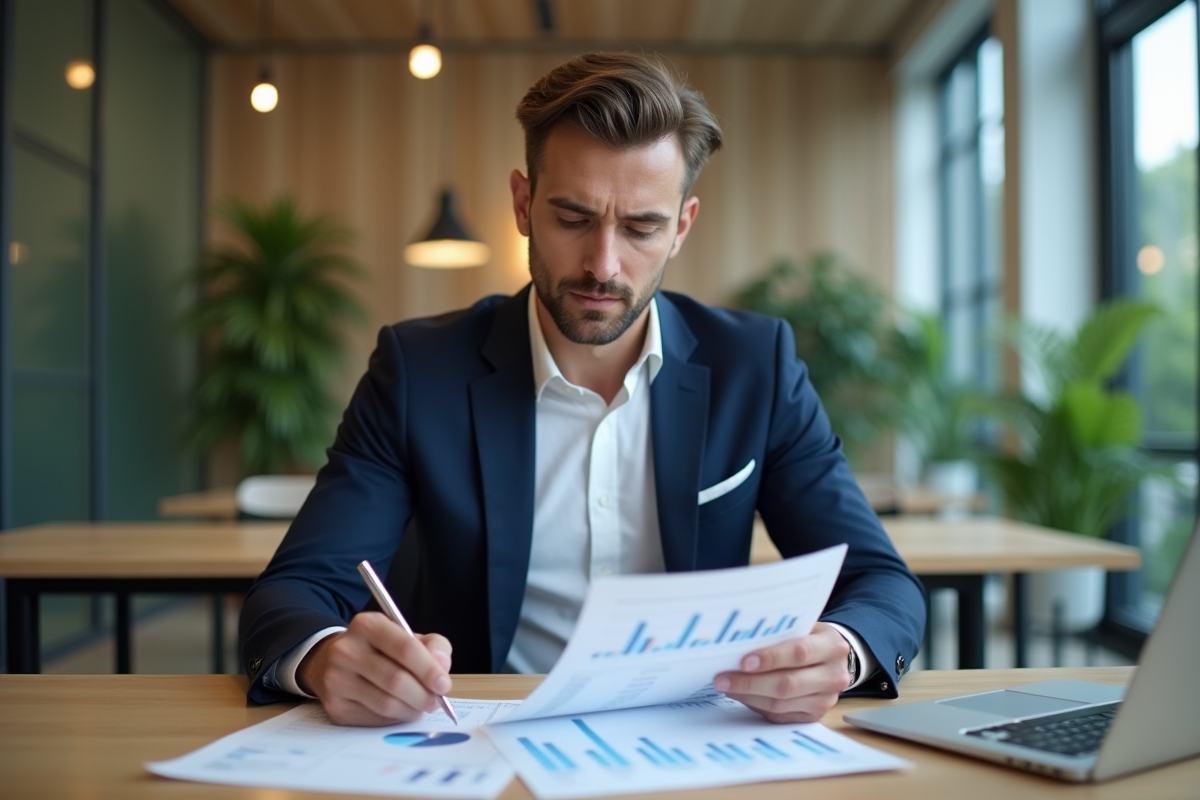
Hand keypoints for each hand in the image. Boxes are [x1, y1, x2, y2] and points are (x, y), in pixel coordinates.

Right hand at [296, 611, 452, 725]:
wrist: (336, 661)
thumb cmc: (382, 649)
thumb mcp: (408, 636)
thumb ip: (433, 646)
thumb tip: (442, 666)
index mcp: (367, 625)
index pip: (404, 648)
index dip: (429, 669)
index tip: (444, 684)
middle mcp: (346, 650)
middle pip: (395, 680)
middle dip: (423, 695)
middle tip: (436, 701)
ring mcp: (336, 679)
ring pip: (385, 703)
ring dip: (411, 709)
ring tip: (421, 706)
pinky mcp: (334, 705)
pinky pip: (374, 718)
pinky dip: (395, 718)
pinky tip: (400, 710)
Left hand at [712, 622, 851, 723]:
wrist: (834, 659)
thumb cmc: (810, 638)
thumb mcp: (803, 626)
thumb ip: (780, 632)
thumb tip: (739, 641)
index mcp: (832, 647)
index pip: (799, 653)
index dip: (770, 658)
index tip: (743, 661)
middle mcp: (834, 676)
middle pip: (788, 684)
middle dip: (751, 682)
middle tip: (723, 678)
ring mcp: (826, 700)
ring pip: (781, 704)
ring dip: (749, 696)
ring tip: (727, 686)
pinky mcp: (814, 716)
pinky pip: (780, 716)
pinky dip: (756, 705)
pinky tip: (741, 695)